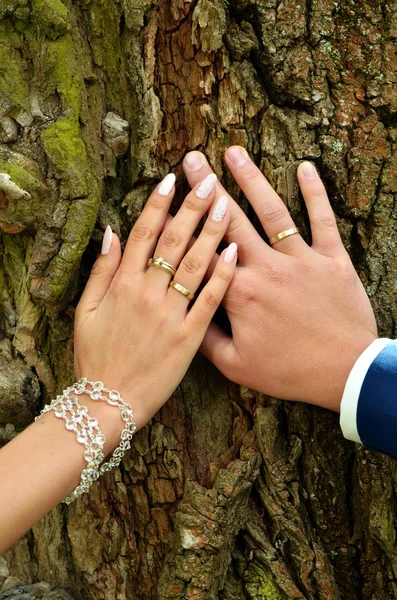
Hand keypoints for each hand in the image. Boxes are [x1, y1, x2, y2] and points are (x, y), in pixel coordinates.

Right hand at [74, 172, 236, 442]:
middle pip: (174, 241)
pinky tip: (234, 251)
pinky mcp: (191, 337)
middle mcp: (148, 293)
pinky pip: (210, 301)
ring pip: (195, 263)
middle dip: (192, 206)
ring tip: (226, 203)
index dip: (158, 204)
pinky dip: (222, 275)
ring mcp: (172, 314)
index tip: (172, 179)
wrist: (111, 403)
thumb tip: (111, 232)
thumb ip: (100, 271)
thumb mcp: (85, 313)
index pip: (143, 234)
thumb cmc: (96, 358)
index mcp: (122, 285)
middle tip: (209, 178)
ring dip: (211, 231)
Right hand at [182, 149, 377, 410]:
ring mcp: (302, 260)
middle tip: (190, 160)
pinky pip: (323, 219)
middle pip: (231, 221)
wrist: (345, 373)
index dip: (182, 225)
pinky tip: (305, 167)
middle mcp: (267, 268)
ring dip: (252, 179)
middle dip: (208, 188)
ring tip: (233, 152)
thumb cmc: (289, 371)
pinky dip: (315, 192)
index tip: (166, 201)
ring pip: (272, 212)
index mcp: (240, 294)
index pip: (203, 253)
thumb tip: (183, 312)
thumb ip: (205, 338)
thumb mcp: (237, 366)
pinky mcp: (332, 259)